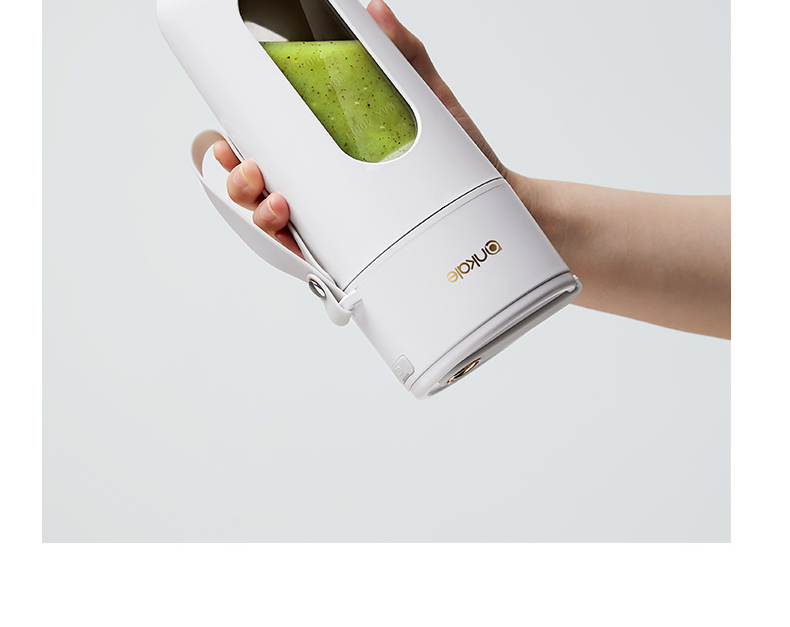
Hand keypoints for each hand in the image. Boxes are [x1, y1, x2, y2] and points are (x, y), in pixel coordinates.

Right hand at [213, 0, 506, 256]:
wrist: (499, 203)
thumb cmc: (460, 155)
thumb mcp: (429, 100)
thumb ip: (402, 55)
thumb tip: (377, 11)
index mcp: (319, 148)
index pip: (254, 145)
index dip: (224, 147)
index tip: (224, 142)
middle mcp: (316, 186)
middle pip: (246, 189)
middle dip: (232, 184)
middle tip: (252, 173)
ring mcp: (329, 223)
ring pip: (267, 226)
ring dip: (255, 217)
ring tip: (278, 204)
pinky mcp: (350, 253)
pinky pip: (304, 257)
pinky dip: (289, 250)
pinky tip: (293, 235)